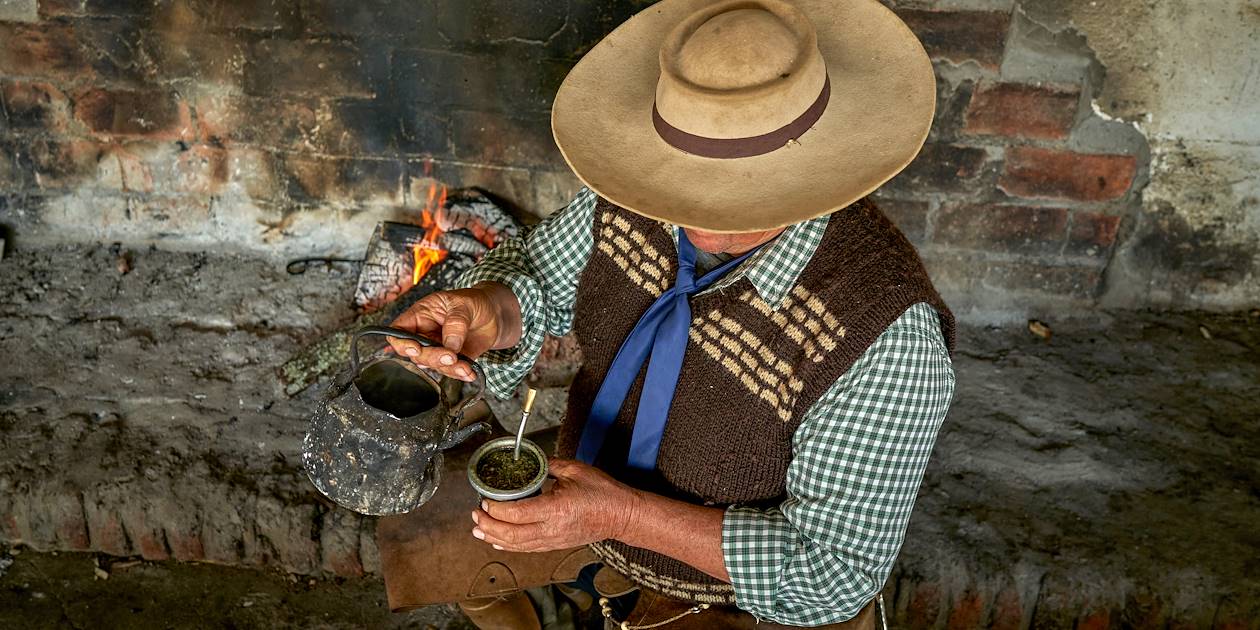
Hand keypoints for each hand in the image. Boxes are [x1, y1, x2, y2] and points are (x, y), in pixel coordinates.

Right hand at [385, 283, 520, 380]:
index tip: (415, 348)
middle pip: (415, 353)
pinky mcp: (452, 360)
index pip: (399, 331)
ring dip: (448, 368)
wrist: (494, 314)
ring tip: (465, 367)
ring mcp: (438, 348)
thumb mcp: (464, 304)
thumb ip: (456, 323)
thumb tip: (450, 346)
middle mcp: (425, 334)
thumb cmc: (474, 302)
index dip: (401, 342)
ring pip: (433, 365)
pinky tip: (469, 373)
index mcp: (421, 315)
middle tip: (450, 356)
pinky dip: (460, 374)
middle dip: (432, 358)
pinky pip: (450, 370)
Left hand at [471, 459, 640, 552]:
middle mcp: (552, 528)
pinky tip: (498, 540)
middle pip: (511, 535)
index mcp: (556, 508)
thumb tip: (531, 461)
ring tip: (478, 530)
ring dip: (494, 538)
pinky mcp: (555, 545)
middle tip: (475, 515)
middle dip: (488, 526)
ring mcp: (553, 540)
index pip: (516, 513)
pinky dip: (509, 545)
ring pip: (517, 545)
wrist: (621, 515)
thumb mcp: (575, 470)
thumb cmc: (603, 493)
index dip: (496, 509)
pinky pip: (527, 548)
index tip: (485, 500)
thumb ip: (549, 465)